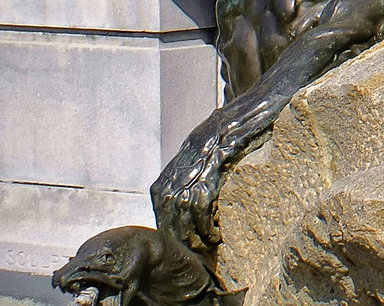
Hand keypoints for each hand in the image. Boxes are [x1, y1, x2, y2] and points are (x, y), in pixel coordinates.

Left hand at [151, 126, 227, 248]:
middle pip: (171, 229)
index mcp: (160, 188)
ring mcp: (184, 192)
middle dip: (184, 242)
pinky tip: (215, 234)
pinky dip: (209, 230)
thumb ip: (174, 189)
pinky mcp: (202, 190)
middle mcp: (168, 192)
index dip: (174, 236)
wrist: (222, 130)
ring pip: (186, 228)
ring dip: (197, 240)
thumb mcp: (181, 168)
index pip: (161, 222)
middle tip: (197, 252)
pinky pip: (202, 219)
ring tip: (208, 244)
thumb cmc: (204, 149)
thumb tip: (176, 212)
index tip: (185, 245)